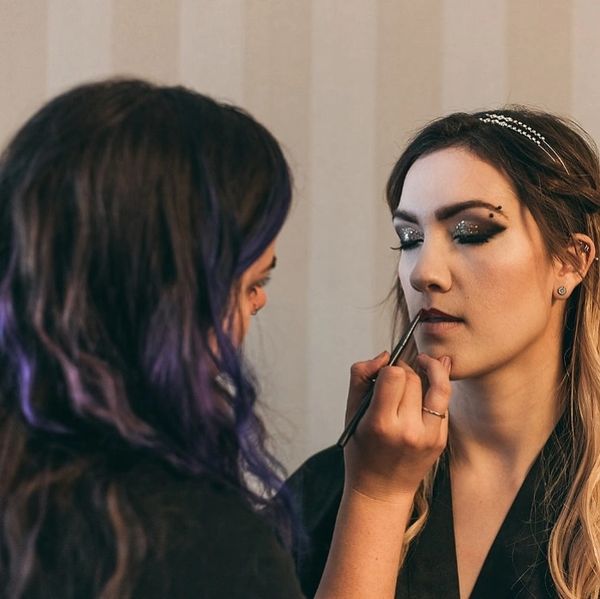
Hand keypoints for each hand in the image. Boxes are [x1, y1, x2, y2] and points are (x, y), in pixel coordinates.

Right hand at [343, 352, 451, 502]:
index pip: (394, 376)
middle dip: (405, 370)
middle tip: (396, 374)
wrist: (381, 492)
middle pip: (414, 378)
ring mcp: (428, 438)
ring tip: (424, 363)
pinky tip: (430, 381)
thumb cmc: (361, 449)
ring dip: (431, 370)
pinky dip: (437, 388)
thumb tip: (384, 355)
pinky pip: (443, 403)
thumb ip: (361, 376)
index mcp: (380, 424)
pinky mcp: (440, 441)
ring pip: (438, 386)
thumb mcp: (351, 413)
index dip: (389, 368)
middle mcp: (407, 431)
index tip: (383, 372)